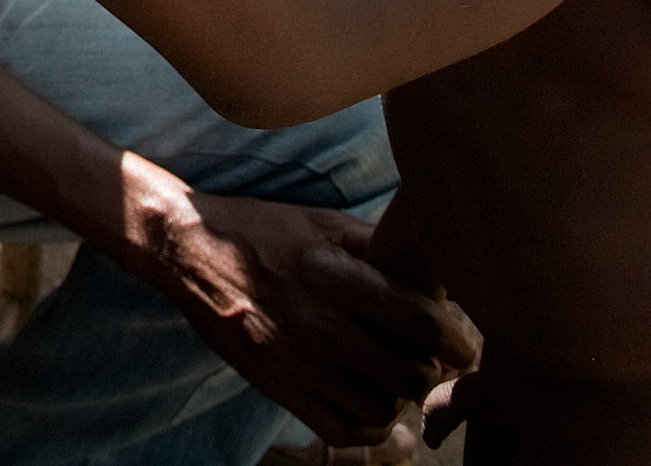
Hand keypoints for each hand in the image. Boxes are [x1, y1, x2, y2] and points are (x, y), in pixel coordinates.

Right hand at [143, 187, 478, 445]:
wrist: (188, 249)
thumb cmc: (263, 230)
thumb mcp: (323, 222)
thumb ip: (379, 247)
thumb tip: (437, 273)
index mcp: (333, 275)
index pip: (419, 322)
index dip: (455, 340)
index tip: (462, 345)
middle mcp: (315, 323)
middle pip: (407, 374)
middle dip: (432, 372)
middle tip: (434, 363)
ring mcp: (293, 361)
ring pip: (379, 407)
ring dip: (399, 398)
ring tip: (398, 380)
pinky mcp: (274, 386)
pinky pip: (339, 429)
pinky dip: (366, 423)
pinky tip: (369, 400)